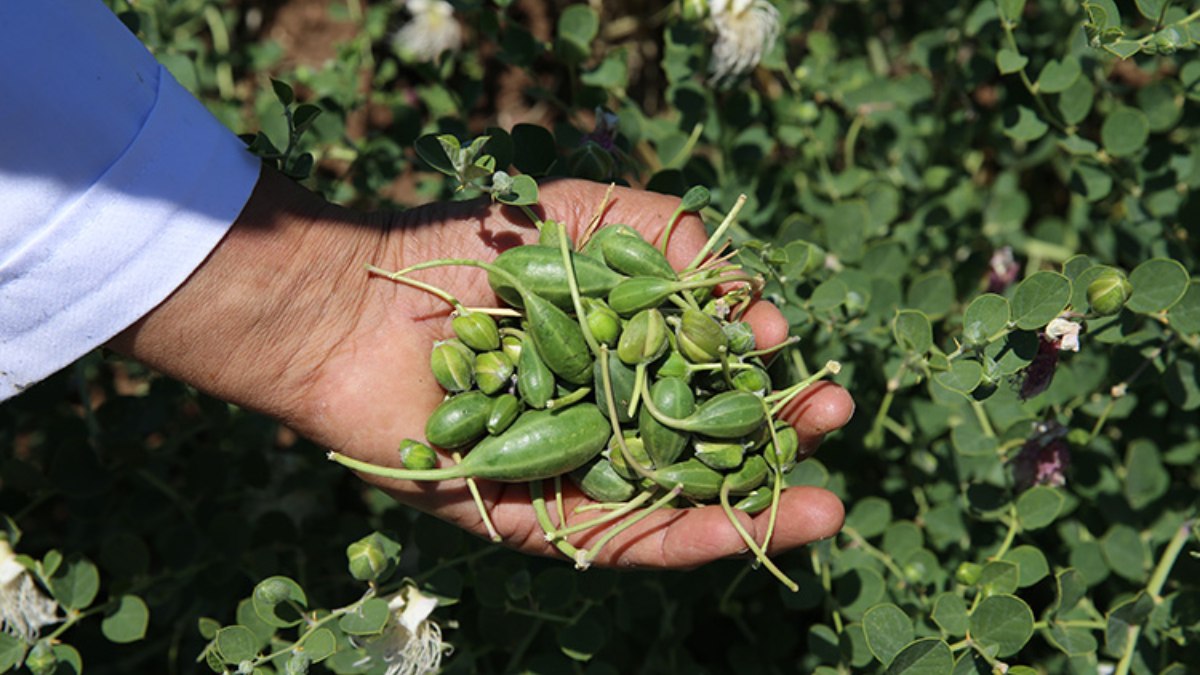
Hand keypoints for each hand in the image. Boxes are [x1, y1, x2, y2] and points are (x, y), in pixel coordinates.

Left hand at [111, 169, 853, 568]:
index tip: (800, 354)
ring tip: (831, 501)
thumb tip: (752, 300)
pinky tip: (759, 525)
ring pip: (678, 505)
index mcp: (612, 358)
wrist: (359, 305)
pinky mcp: (538, 522)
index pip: (706, 377)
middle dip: (775, 437)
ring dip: (757, 505)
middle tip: (834, 417)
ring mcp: (571, 476)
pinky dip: (693, 538)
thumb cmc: (468, 251)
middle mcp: (598, 421)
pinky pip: (624, 539)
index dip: (760, 373)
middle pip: (704, 445)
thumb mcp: (586, 219)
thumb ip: (671, 239)